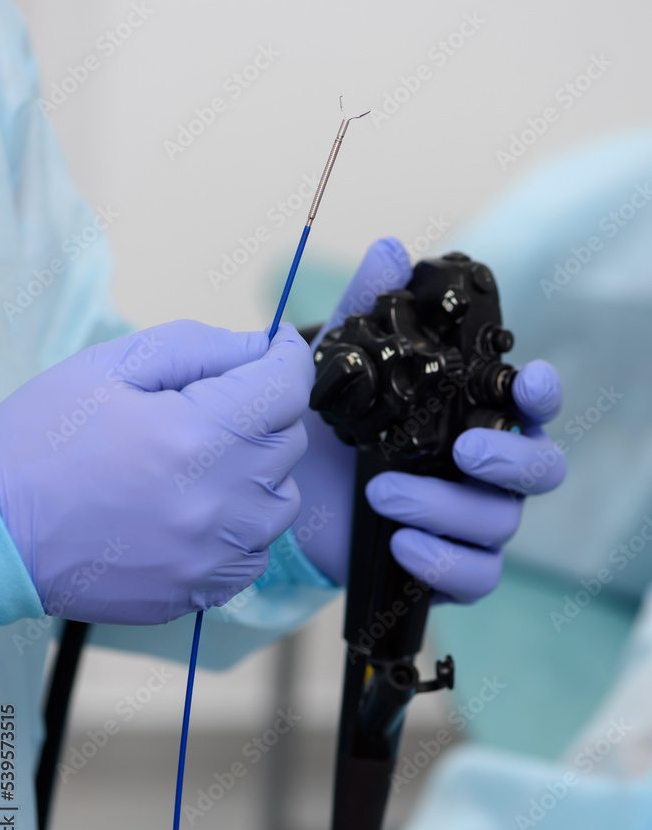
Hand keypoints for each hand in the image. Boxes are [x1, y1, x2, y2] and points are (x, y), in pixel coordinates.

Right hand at [0, 321, 313, 622]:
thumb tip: (259, 346)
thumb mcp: (109, 367)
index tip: (275, 349)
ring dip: (257, 470)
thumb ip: (198, 346)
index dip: (285, 356)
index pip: (288, 385)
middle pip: (288, 439)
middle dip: (262, 411)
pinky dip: (241, 524)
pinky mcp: (201, 590)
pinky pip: (256, 550)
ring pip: (282, 499)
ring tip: (200, 462)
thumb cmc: (41, 444)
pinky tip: (195, 508)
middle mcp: (220, 499)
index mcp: (198, 434)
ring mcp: (214, 553)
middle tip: (210, 406)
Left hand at [292, 238, 565, 598]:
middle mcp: (484, 468)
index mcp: (473, 416)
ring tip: (383, 492)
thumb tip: (389, 251)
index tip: (528, 382)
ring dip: (446, 508)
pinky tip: (401, 544)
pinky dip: (443, 563)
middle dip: (511, 460)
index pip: (530, 404)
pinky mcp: (445, 565)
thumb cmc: (331, 424)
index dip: (540, 393)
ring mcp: (469, 519)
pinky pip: (474, 577)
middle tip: (463, 451)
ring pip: (500, 524)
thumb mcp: (339, 362)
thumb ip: (367, 308)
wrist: (289, 492)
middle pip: (540, 470)